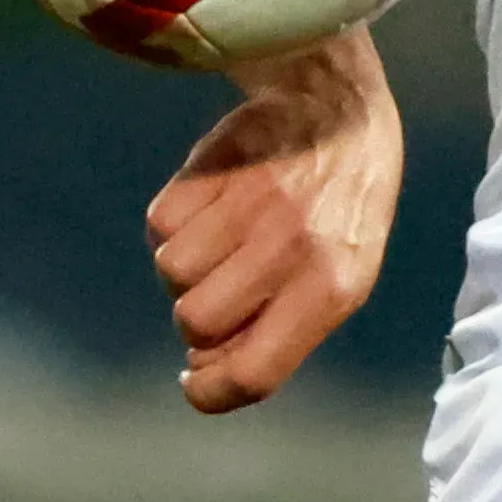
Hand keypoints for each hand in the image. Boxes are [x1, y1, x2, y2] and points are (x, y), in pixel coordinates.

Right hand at [146, 27, 400, 411]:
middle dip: (197, 317)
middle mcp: (292, 249)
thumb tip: (201, 372)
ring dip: (187, 265)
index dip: (210, 392)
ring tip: (226, 236)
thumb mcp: (342, 278)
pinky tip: (214, 203)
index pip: (254, 373)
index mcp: (334, 288)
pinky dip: (175, 222)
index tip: (194, 382)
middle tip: (226, 286)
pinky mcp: (209, 167)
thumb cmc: (338, 213)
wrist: (338, 109)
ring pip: (170, 273)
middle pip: (194, 322)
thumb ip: (280, 334)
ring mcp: (248, 206)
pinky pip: (159, 224)